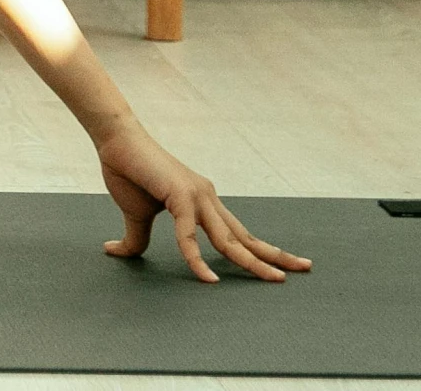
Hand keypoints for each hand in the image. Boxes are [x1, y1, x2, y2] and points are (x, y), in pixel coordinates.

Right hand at [96, 123, 310, 282]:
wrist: (115, 140)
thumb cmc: (128, 172)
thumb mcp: (137, 215)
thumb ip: (136, 238)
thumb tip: (117, 252)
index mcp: (202, 202)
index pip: (237, 233)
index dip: (259, 251)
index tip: (281, 266)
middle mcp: (207, 199)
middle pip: (245, 236)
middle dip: (274, 255)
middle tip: (305, 269)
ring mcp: (196, 196)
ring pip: (229, 238)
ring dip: (253, 261)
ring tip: (273, 279)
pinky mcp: (179, 196)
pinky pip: (190, 235)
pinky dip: (198, 259)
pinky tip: (209, 279)